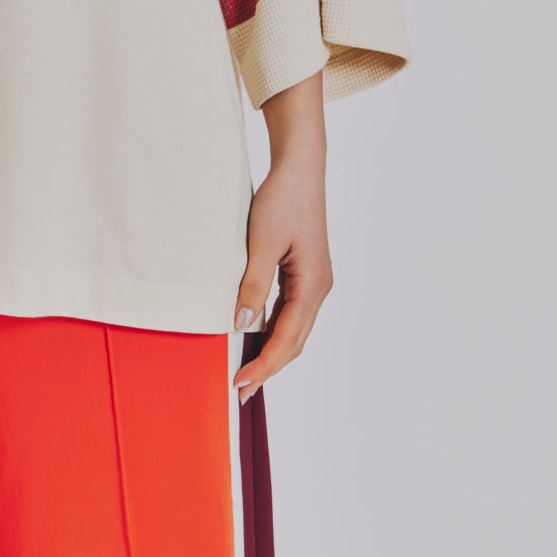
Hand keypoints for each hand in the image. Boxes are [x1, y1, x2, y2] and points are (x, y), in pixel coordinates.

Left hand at [231, 69, 330, 405]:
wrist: (300, 167)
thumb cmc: (282, 200)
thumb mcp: (261, 243)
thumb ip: (253, 285)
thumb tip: (242, 326)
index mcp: (312, 287)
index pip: (287, 340)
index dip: (263, 366)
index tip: (238, 384)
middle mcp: (318, 289)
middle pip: (294, 341)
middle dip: (268, 367)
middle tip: (239, 389)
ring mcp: (313, 281)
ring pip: (293, 328)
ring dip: (270, 350)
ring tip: (244, 368)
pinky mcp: (304, 271)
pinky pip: (289, 310)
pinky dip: (272, 328)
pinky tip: (253, 331)